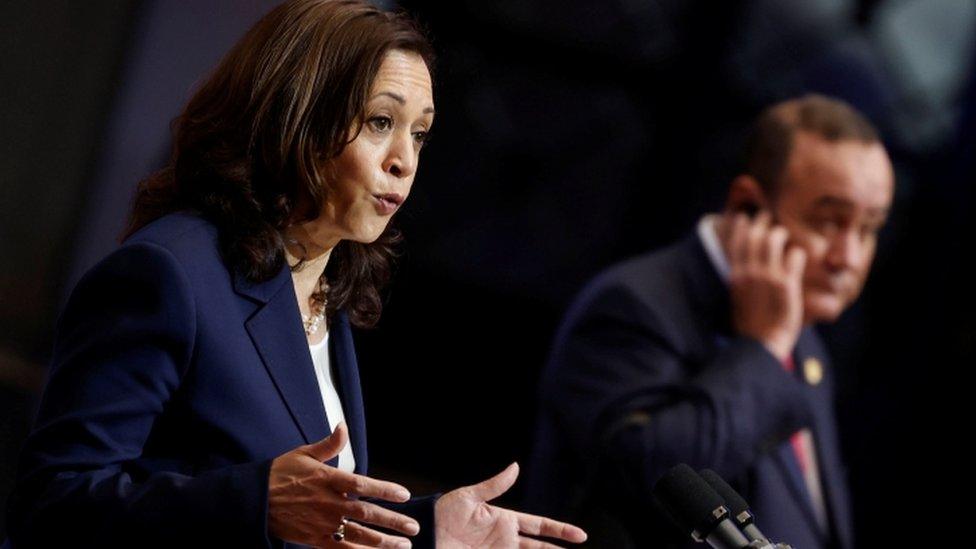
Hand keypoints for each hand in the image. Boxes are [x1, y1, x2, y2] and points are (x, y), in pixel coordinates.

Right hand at [269, 423, 419, 547]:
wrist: (255, 500)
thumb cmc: (281, 474)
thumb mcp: (304, 454)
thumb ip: (329, 444)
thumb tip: (343, 426)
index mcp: (328, 480)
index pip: (362, 485)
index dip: (385, 490)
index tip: (404, 495)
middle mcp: (328, 503)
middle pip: (366, 514)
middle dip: (393, 521)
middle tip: (413, 526)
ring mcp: (322, 523)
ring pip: (358, 535)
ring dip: (383, 541)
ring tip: (404, 544)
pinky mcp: (315, 539)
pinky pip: (341, 548)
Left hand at [434, 463, 586, 547]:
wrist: (424, 533)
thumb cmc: (444, 512)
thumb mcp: (469, 497)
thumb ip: (494, 486)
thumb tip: (516, 467)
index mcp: (505, 521)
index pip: (540, 526)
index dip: (560, 531)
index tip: (581, 536)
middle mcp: (505, 539)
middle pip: (540, 548)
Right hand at [723, 211, 806, 359]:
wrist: (762, 343)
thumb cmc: (750, 323)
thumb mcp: (736, 297)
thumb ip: (740, 278)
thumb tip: (742, 265)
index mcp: (735, 275)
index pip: (736, 240)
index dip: (742, 225)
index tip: (745, 218)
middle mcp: (750, 272)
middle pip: (755, 234)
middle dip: (762, 222)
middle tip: (768, 218)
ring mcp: (768, 277)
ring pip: (774, 239)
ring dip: (780, 233)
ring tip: (783, 236)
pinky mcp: (787, 284)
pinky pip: (794, 256)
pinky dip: (797, 253)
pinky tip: (797, 258)